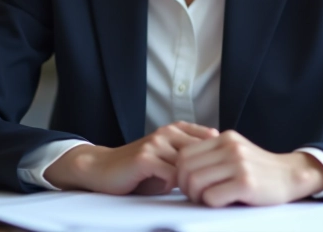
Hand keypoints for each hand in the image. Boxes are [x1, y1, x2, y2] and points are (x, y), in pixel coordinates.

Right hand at [43, 121, 217, 194]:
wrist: (102, 168)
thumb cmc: (138, 170)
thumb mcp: (167, 159)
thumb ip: (189, 159)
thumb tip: (220, 169)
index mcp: (176, 129)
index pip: (211, 138)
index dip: (216, 157)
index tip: (218, 173)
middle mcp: (168, 132)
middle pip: (203, 152)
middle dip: (207, 171)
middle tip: (209, 187)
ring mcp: (156, 143)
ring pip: (188, 165)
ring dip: (191, 182)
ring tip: (192, 193)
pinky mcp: (145, 157)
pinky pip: (172, 174)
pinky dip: (174, 186)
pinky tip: (169, 190)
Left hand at [176, 130, 322, 206]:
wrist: (290, 176)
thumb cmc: (258, 170)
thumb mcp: (235, 152)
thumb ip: (212, 155)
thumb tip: (180, 169)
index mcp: (224, 138)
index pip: (184, 153)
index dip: (180, 173)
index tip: (190, 184)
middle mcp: (230, 147)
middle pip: (185, 168)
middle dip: (185, 187)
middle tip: (196, 196)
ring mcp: (239, 164)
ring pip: (195, 182)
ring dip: (196, 196)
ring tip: (208, 199)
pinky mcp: (246, 183)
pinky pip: (212, 197)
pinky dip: (212, 203)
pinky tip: (224, 201)